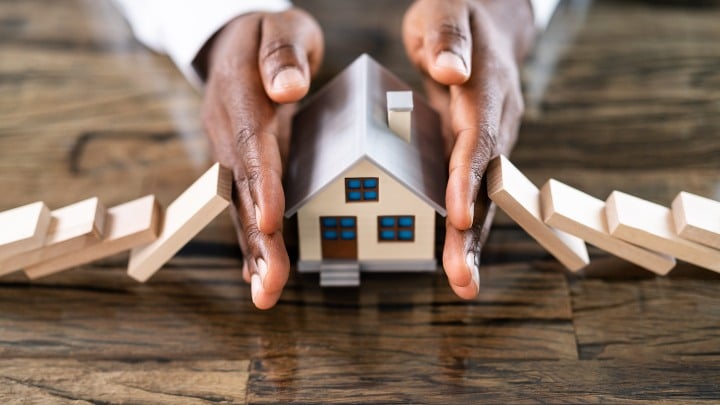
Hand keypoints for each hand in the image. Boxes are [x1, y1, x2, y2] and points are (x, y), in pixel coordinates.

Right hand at [201, 9, 323, 308]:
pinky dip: (252, 240)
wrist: (236, 42)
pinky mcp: (243, 165)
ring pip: (241, 205)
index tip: (271, 221)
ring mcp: (232, 152)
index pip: (251, 145)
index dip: (261, 185)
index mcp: (240, 98)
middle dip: (257, 239)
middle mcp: (230, 132)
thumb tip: (288, 88)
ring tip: (265, 292)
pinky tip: (258, 271)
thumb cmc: (265, 35)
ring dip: (254, 251)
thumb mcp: (278, 27)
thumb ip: (282, 54)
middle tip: (269, 284)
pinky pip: (245, 204)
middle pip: (243, 189)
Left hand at [402, 0, 534, 297]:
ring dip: (472, 240)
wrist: (486, 20)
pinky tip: (453, 256)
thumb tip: (450, 71)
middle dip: (474, 232)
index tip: (457, 216)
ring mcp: (490, 138)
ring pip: (484, 193)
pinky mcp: (476, 149)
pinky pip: (473, 189)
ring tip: (462, 283)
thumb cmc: (457, 14)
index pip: (478, 138)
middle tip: (463, 279)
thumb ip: (447, 37)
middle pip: (488, 181)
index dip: (468, 178)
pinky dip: (464, 224)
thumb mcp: (445, 12)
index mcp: (487, 89)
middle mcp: (496, 120)